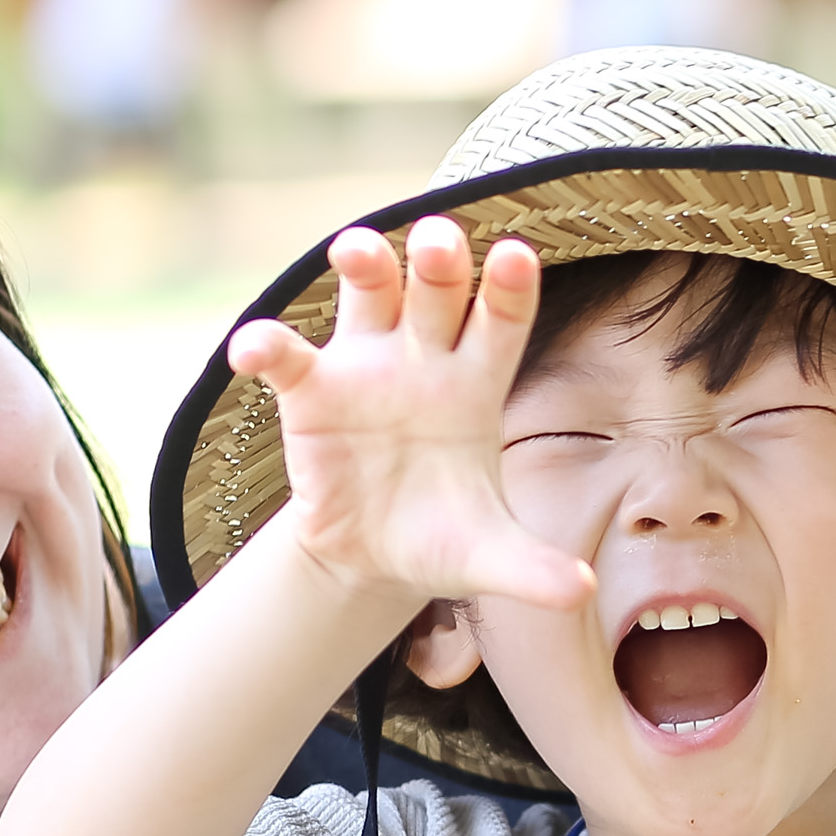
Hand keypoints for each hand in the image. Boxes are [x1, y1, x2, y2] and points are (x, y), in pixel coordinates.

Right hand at [232, 218, 595, 614]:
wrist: (371, 561)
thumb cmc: (440, 540)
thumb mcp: (487, 558)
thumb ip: (531, 568)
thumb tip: (581, 592)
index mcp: (478, 386)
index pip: (503, 322)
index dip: (510, 289)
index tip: (516, 258)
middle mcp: (425, 359)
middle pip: (438, 287)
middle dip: (438, 259)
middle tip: (437, 243)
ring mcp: (366, 367)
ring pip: (368, 292)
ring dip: (364, 262)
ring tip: (356, 249)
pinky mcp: (311, 392)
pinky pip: (287, 356)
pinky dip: (266, 345)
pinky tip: (254, 349)